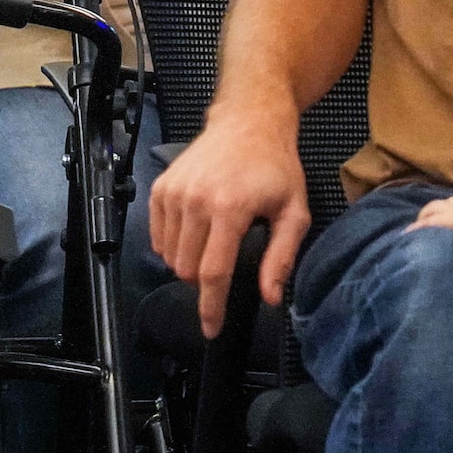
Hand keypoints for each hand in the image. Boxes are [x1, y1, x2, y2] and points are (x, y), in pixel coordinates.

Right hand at [148, 109, 313, 337]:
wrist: (247, 121)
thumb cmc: (275, 167)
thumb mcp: (294, 212)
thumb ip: (281, 257)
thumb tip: (269, 297)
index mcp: (229, 209)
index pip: (213, 273)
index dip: (211, 308)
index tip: (211, 330)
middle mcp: (195, 201)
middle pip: (188, 269)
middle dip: (205, 282)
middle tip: (227, 265)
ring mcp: (173, 192)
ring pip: (170, 256)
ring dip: (189, 264)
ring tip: (213, 245)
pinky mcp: (160, 187)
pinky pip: (158, 236)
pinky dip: (173, 246)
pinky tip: (195, 234)